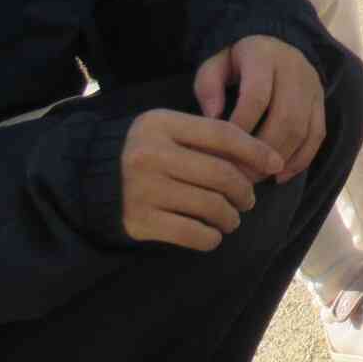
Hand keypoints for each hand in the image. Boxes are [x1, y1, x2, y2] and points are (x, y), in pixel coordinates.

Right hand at [120, 108, 280, 249]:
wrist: (87, 178)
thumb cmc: (142, 150)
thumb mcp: (167, 128)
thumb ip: (204, 136)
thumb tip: (259, 157)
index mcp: (163, 125)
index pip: (223, 134)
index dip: (255, 150)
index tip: (275, 163)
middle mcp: (153, 155)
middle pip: (222, 175)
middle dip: (245, 190)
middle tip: (248, 199)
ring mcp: (146, 190)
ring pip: (211, 206)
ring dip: (230, 217)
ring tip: (230, 218)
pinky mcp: (141, 221)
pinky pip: (192, 233)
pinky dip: (210, 237)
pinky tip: (211, 233)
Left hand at [195, 36, 325, 182]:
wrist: (276, 43)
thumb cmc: (237, 61)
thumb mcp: (215, 64)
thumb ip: (208, 87)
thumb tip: (213, 119)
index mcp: (263, 57)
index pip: (256, 97)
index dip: (241, 128)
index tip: (222, 152)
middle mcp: (294, 71)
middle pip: (285, 118)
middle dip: (262, 152)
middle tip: (240, 175)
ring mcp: (312, 87)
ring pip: (303, 131)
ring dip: (280, 160)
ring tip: (256, 177)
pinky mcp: (321, 103)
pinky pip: (317, 135)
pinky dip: (301, 160)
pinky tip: (280, 175)